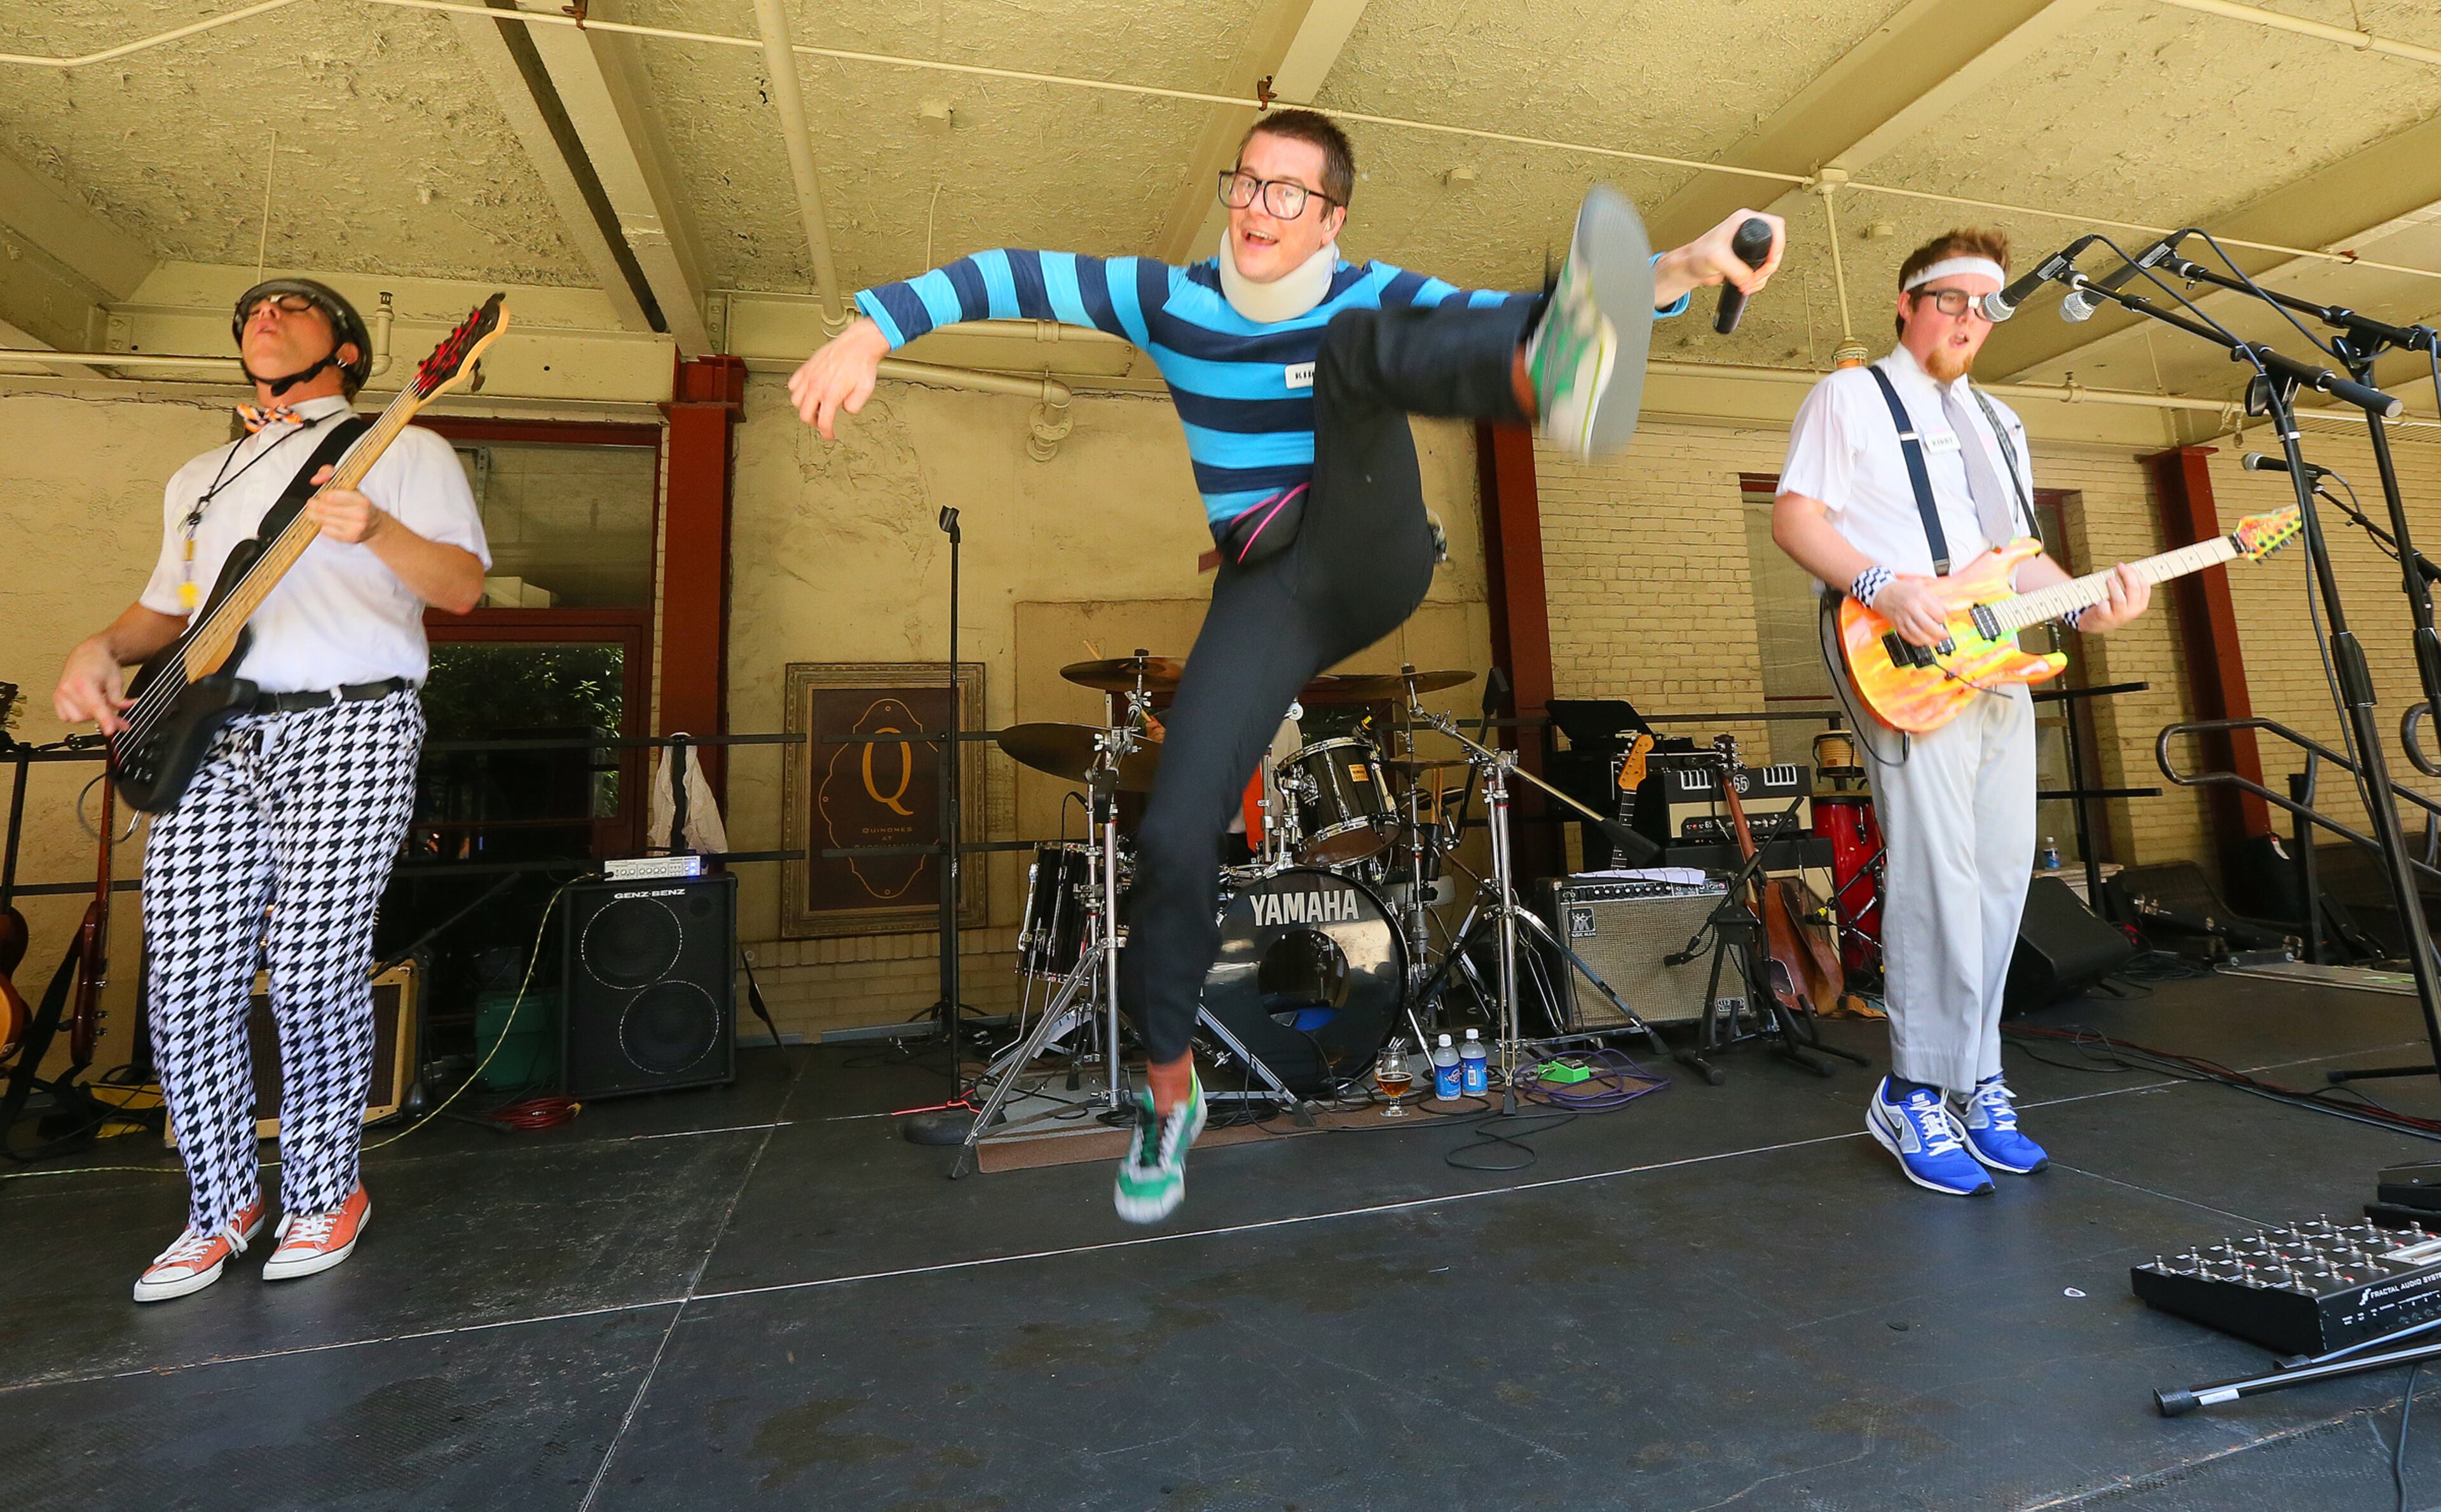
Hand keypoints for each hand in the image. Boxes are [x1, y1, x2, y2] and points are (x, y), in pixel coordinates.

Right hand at [55, 638, 130, 734]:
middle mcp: (68, 688)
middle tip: (118, 717)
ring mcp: (60, 693)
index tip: (110, 731)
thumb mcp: (116, 680)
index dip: (105, 720)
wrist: (88, 653)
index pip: (96, 707)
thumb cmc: (101, 663)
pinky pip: (66, 717)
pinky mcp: (57, 697)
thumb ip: (119, 699)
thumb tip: (126, 710)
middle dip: (104, 718)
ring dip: (91, 716)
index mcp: (83, 682)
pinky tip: (87, 706)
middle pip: (87, 716)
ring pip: (77, 719)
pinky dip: (78, 715)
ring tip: (101, 705)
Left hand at [304, 466, 387, 544]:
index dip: (322, 495)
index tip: (321, 494)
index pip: (332, 497)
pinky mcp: (350, 538)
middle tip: (311, 503)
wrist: (375, 525)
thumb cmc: (360, 504)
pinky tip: (323, 522)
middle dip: (313, 505)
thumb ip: (330, 474)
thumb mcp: (350, 485)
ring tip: (311, 512)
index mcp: (362, 500)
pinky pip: (327, 531)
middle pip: (325, 509)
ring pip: (323, 520)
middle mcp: (360, 515)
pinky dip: (321, 525)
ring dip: (314, 515)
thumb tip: (316, 479)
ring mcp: (355, 528)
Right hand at [788, 318, 890, 438]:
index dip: (827, 433)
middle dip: (814, 422)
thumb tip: (845, 409)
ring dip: (805, 407)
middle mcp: (817, 386)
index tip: (829, 436)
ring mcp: (809, 376)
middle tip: (822, 421)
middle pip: (805, 414)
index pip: (823, 422)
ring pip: (796, 400)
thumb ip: (854, 406)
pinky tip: (808, 391)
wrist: (857, 344)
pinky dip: (798, 391)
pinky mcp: (806, 367)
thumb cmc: (862, 364)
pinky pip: (793, 384)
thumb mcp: (865, 390)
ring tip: (815, 406)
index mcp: (831, 394)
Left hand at [1653, 209, 1786, 306]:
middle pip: (1776, 246)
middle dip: (1768, 265)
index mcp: (1744, 220)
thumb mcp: (1717, 258)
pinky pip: (1761, 271)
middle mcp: (1749, 231)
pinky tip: (1747, 284)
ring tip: (1749, 283)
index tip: (1771, 260)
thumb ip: (1736, 268)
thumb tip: (1749, 278)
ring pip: (1769, 262)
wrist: (1691, 268)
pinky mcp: (1747, 260)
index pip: (1774, 225)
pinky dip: (1758, 281)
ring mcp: (1749, 246)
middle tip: (1757, 275)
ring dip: (1762, 277)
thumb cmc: (1697, 254)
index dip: (1778, 244)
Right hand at [1875, 577, 1953, 647]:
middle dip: (1940, 634)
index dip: (1943, 618)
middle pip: (1928, 626)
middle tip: (1945, 635)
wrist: (1882, 592)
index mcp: (1919, 598)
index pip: (1937, 613)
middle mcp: (1911, 608)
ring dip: (1930, 640)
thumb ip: (1936, 601)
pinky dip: (1918, 641)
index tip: (1943, 619)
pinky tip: (1923, 641)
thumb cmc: (1902, 590)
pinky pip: (1909, 637)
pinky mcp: (1897, 625)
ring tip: (1936, 641)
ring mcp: (1903, 618)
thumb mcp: (1922, 589)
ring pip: (1918, 635)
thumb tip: (1948, 610)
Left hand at [2074, 563, 2151, 632]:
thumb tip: (2127, 568)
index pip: (2145, 587)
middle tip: (2119, 566)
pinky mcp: (2105, 618)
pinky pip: (2105, 607)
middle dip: (2127, 575)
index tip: (2129, 566)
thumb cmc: (2112, 606)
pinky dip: (2102, 600)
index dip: (2137, 574)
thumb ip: (2129, 586)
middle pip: (2134, 589)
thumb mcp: (2126, 598)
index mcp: (2141, 605)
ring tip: (2109, 579)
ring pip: (2120, 599)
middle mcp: (2132, 611)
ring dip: (2115, 587)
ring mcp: (2119, 615)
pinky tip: (2100, 597)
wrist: (2097, 623)